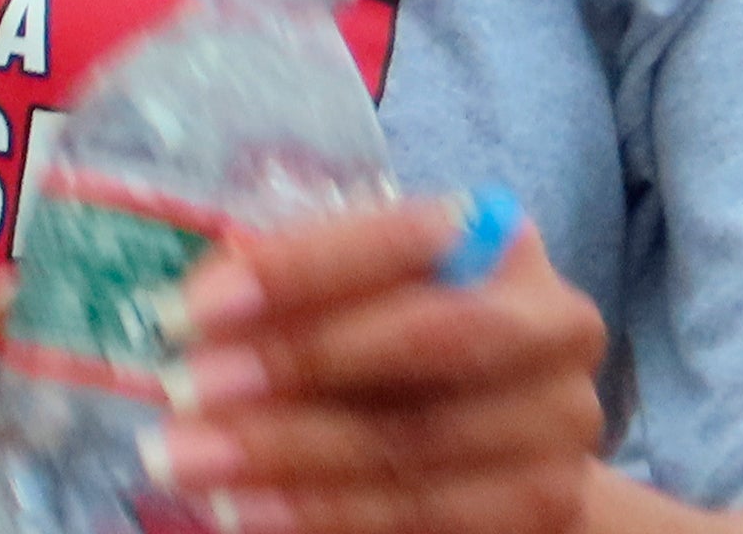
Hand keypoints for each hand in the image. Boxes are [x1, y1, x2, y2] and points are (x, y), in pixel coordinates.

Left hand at [144, 194, 606, 533]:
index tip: (193, 307)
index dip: (298, 270)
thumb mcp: (356, 292)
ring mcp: (559, 425)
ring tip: (191, 462)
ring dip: (289, 457)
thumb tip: (185, 311)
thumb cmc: (398, 335)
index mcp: (501, 239)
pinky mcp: (546, 509)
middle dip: (294, 365)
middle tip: (182, 391)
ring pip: (416, 444)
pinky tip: (249, 511)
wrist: (500, 443)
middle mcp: (553, 325)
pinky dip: (327, 516)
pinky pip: (425, 518)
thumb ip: (296, 286)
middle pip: (423, 342)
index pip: (402, 236)